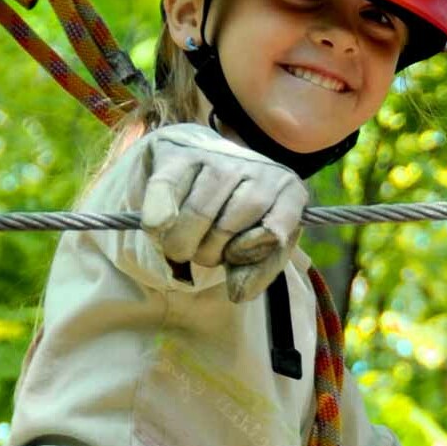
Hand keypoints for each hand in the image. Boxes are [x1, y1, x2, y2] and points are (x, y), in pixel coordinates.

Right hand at [131, 124, 306, 301]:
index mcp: (289, 191)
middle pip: (229, 225)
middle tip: (202, 252)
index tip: (233, 255)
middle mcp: (260, 167)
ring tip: (182, 244)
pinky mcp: (181, 152)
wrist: (209, 164)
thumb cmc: (239, 216)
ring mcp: (220, 156)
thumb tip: (238, 293)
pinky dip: (158, 215)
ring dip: (181, 243)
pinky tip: (156, 226)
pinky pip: (166, 188)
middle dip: (208, 253)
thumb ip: (257, 272)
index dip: (248, 252)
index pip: (274, 232)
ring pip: (197, 211)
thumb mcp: (260, 246)